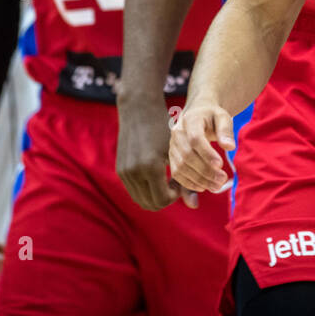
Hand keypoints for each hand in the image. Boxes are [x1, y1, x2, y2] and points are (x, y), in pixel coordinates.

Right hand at [116, 92, 197, 209]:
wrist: (139, 109)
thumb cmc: (164, 127)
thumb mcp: (177, 151)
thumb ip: (185, 180)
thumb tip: (195, 206)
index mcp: (150, 167)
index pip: (162, 200)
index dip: (175, 196)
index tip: (181, 182)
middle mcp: (133, 173)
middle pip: (150, 204)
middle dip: (165, 198)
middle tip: (176, 183)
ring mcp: (124, 172)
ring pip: (141, 200)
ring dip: (155, 195)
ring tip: (167, 178)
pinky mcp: (120, 170)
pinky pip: (134, 190)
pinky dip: (146, 189)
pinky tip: (157, 174)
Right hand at [168, 100, 234, 196]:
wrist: (197, 113)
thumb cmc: (212, 117)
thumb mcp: (223, 117)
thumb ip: (226, 130)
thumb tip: (230, 147)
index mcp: (190, 120)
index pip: (195, 139)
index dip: (207, 154)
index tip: (220, 165)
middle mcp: (177, 134)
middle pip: (187, 156)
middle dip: (205, 171)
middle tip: (222, 180)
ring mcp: (172, 146)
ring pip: (181, 167)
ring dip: (198, 180)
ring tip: (216, 186)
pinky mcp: (172, 157)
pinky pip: (176, 173)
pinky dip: (189, 183)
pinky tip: (203, 187)